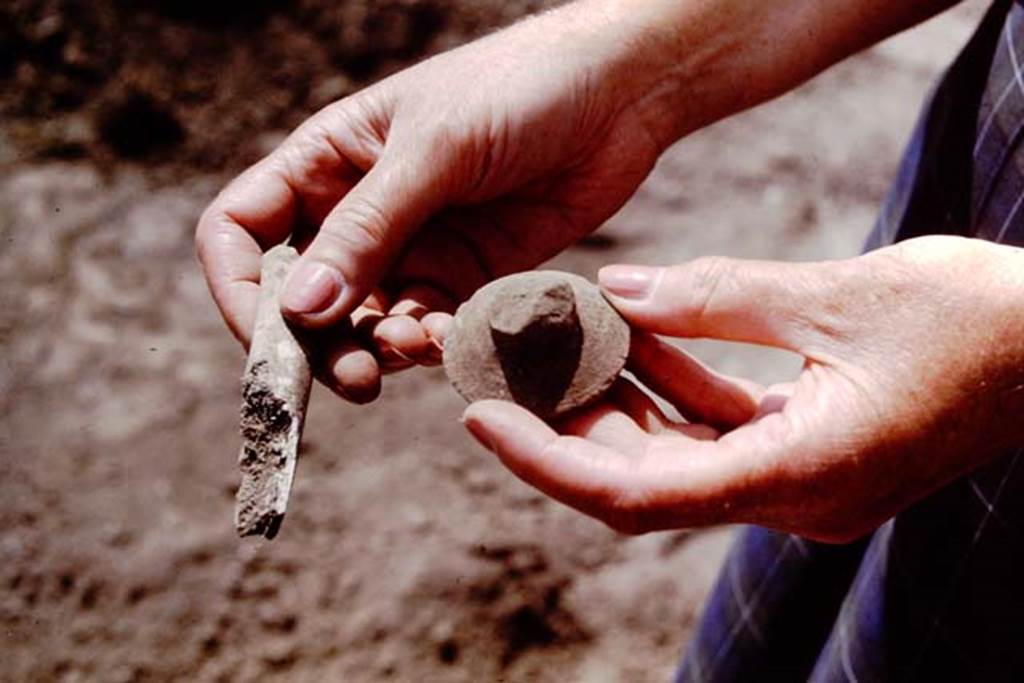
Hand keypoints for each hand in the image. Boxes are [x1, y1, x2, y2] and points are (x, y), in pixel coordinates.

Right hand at [195, 0, 677, 401]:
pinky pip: (427, 327)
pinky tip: (455, 337)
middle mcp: (359, 211)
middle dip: (320, 345)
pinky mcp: (464, 276)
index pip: (243, 232)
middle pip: (303, 298)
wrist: (619, 94)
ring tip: (420, 346)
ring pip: (366, 325)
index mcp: (327, 162)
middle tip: (356, 380)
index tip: (270, 335)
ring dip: (382, 350)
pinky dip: (434, 344)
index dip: (240, 287)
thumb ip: (367, 229)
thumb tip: (297, 309)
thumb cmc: (517, 89)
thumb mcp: (433, 150)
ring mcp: (412, 247)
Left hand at [462, 236, 1023, 540]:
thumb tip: (620, 289)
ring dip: (617, 402)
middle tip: (505, 364)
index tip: (483, 418)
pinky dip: (674, 386)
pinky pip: (718, 430)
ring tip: (559, 341)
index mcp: (800, 476)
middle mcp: (792, 497)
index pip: (635, 494)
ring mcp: (800, 481)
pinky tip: (640, 334)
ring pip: (676, 455)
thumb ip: (717, 296)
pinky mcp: (807, 451)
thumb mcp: (836, 294)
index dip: (547, 462)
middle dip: (567, 424)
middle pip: (644, 478)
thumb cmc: (974, 321)